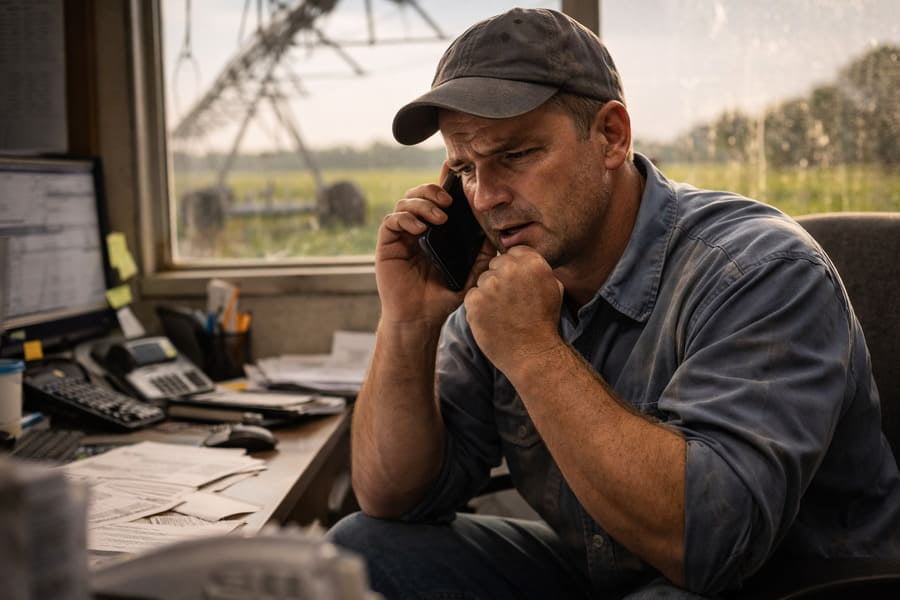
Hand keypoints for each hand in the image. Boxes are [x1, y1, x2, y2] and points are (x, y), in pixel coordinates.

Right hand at [375, 178, 493, 327]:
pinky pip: (392, 220)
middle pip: (418, 193)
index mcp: (435, 231)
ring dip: (422, 203)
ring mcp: (401, 236)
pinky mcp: (387, 244)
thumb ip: (482, 255)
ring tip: (438, 217)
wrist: (420, 318)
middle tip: (448, 201)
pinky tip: (420, 228)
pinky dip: (405, 218)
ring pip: (405, 202)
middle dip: (433, 190)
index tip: (454, 169)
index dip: (443, 181)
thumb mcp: (470, 274)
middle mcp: (416, 229)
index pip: (438, 199)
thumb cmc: (442, 297)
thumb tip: (498, 236)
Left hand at [464, 246, 564, 374]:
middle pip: (496, 264)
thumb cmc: (544, 324)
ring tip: (502, 312)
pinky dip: (478, 307)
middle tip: (509, 300)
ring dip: (489, 293)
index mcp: (532, 263)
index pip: (515, 252)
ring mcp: (490, 285)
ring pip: (483, 280)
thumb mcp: (553, 289)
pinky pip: (472, 296)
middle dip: (501, 279)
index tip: (517, 282)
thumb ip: (538, 270)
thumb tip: (525, 261)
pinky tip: (492, 319)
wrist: (532, 354)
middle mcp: (510, 269)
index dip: (515, 268)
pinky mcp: (474, 300)